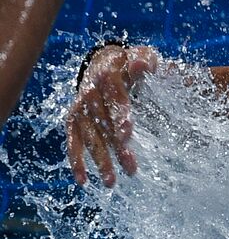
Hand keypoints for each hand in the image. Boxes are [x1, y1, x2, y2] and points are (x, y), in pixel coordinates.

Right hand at [66, 44, 160, 186]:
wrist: (104, 61)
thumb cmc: (130, 63)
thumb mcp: (142, 56)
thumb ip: (144, 61)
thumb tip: (142, 64)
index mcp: (108, 75)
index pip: (115, 98)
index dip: (120, 115)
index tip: (127, 133)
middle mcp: (90, 92)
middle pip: (103, 123)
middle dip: (116, 147)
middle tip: (131, 169)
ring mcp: (80, 107)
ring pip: (90, 137)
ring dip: (100, 160)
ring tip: (111, 182)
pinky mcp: (73, 118)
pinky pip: (72, 141)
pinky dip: (76, 160)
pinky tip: (83, 180)